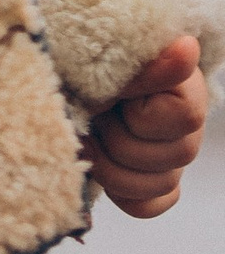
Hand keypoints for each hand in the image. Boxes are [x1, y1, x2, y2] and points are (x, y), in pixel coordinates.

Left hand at [88, 32, 208, 216]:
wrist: (66, 69)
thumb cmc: (89, 56)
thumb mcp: (110, 55)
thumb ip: (149, 63)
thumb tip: (187, 48)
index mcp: (185, 89)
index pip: (184, 118)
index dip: (139, 112)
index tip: (113, 92)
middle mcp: (187, 128)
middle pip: (169, 160)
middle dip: (116, 135)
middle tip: (92, 110)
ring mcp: (171, 159)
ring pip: (155, 187)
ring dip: (110, 163)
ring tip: (87, 133)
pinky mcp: (152, 183)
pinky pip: (143, 206)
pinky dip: (116, 191)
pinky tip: (96, 163)